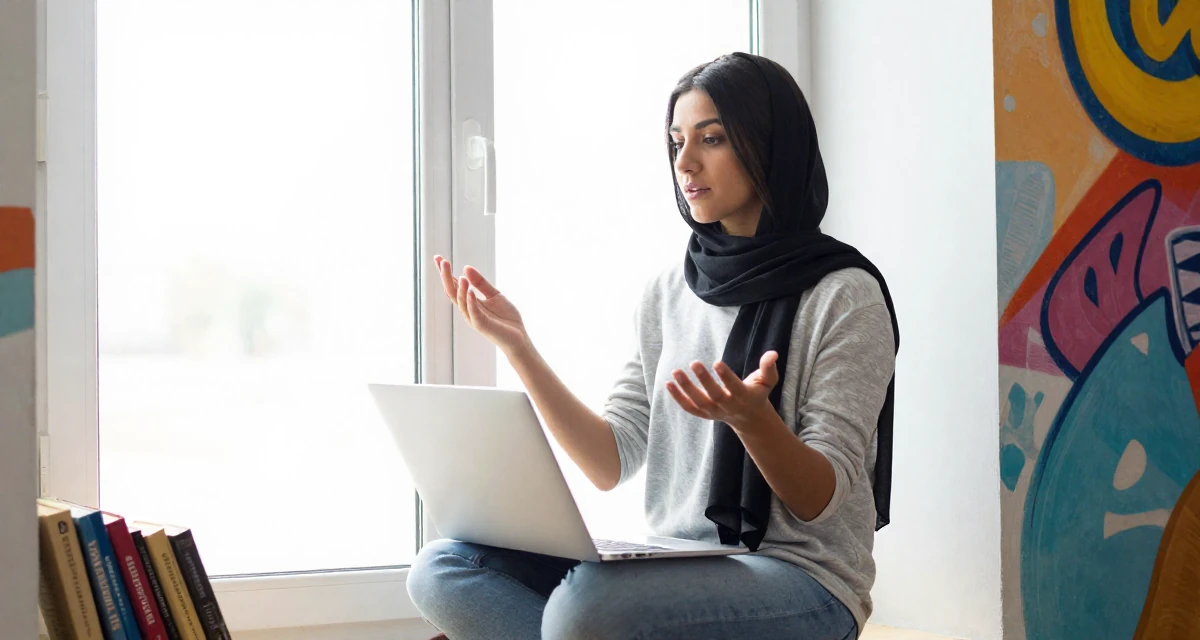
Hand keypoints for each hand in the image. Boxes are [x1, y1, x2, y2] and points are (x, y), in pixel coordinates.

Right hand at [435, 256, 531, 356]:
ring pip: (461, 302)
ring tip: (460, 276)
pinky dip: (471, 302)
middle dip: (446, 277)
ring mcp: (473, 318)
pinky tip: (470, 291)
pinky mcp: (482, 326)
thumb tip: (466, 267)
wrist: (518, 337)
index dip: (445, 272)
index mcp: (469, 301)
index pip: (454, 285)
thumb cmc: (505, 317)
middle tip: (442, 261)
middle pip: (452, 292)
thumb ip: (480, 283)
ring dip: (460, 289)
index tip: (438, 257)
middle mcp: (468, 309)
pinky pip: (474, 313)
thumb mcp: (494, 295)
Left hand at [666, 351, 780, 433]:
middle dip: (704, 380)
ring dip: (686, 388)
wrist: (749, 418)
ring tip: (675, 371)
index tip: (717, 362)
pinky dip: (678, 398)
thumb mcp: (767, 381)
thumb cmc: (757, 393)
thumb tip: (772, 353)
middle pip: (714, 396)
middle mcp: (728, 406)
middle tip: (694, 362)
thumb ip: (769, 368)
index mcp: (744, 397)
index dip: (726, 376)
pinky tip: (668, 384)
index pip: (734, 387)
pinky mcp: (704, 414)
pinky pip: (689, 408)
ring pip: (698, 403)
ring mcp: (715, 412)